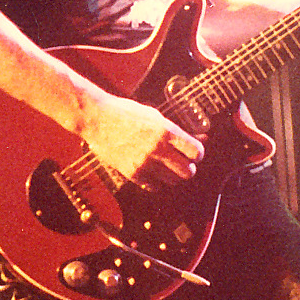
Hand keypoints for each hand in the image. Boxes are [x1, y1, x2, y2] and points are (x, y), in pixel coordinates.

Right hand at [81, 90, 203, 186]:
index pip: (196, 152)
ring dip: (173, 175)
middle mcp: (157, 148)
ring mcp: (144, 162)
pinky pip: (154, 187)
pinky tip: (152, 170)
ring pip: (172, 181)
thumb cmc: (126, 113)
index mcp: (166, 130)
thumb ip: (177, 130)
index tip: (193, 153)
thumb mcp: (155, 116)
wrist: (97, 119)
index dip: (197, 154)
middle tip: (183, 162)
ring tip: (166, 166)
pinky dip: (156, 181)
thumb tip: (202, 138)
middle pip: (187, 171)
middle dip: (188, 167)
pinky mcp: (132, 173)